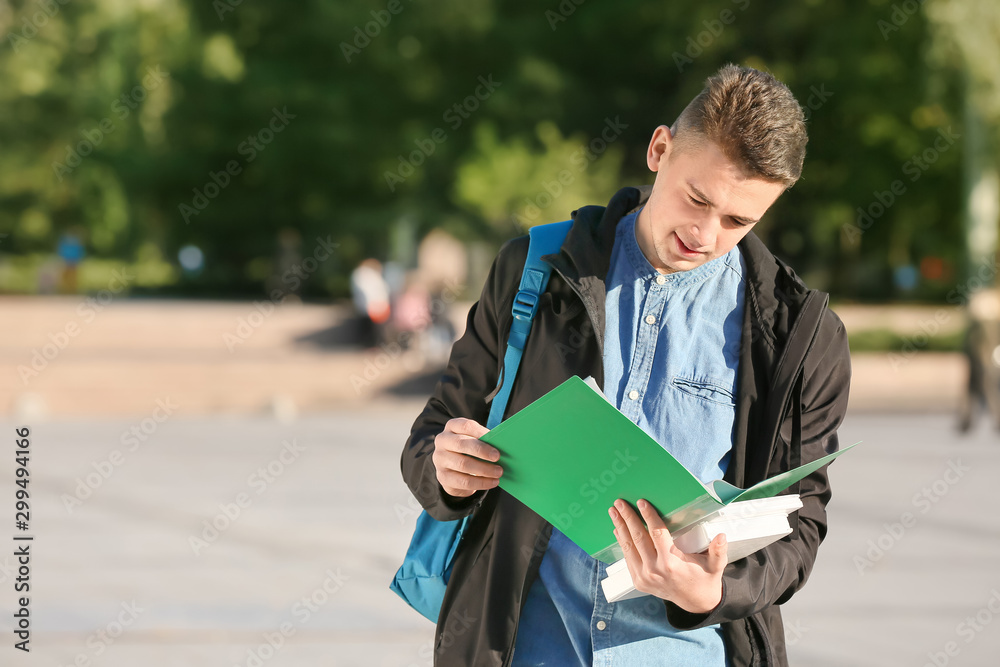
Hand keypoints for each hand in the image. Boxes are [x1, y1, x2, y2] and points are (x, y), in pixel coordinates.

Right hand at [431, 417, 502, 497]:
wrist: (453, 469)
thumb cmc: (469, 450)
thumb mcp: (474, 440)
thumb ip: (485, 440)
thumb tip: (502, 444)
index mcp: (452, 427)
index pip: (465, 426)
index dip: (480, 432)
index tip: (494, 438)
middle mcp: (442, 441)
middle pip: (461, 444)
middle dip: (482, 450)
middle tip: (497, 457)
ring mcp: (440, 459)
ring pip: (463, 464)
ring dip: (484, 469)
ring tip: (498, 472)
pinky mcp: (443, 477)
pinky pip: (463, 481)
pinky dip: (480, 483)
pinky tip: (492, 482)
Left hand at [608, 498, 726, 613]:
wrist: (695, 603)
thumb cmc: (705, 578)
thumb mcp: (715, 565)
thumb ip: (718, 550)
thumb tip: (721, 536)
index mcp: (672, 563)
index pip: (657, 534)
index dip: (649, 517)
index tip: (641, 502)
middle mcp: (655, 570)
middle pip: (638, 538)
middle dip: (628, 518)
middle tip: (619, 502)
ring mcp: (644, 577)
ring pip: (629, 547)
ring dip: (620, 527)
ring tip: (613, 512)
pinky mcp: (638, 581)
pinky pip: (627, 558)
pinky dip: (622, 542)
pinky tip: (618, 529)